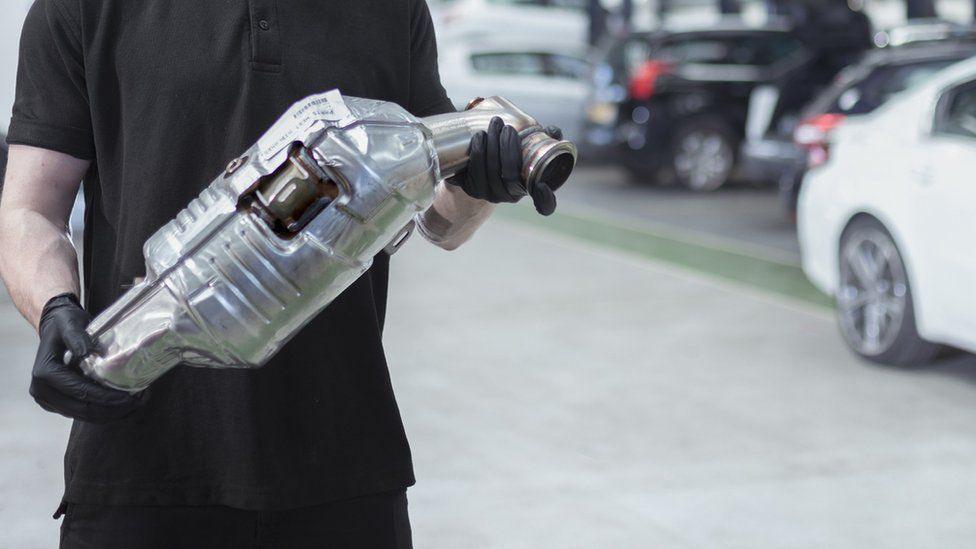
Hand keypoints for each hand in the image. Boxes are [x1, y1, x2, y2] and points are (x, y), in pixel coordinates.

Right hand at [30, 293, 142, 422]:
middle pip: (82, 409)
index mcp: (44, 373)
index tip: (128, 397)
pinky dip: (101, 412)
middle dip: (111, 409)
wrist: (54, 328)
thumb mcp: (69, 323)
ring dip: (109, 414)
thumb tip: (85, 353)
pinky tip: (121, 405)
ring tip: (133, 405)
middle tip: (137, 403)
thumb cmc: (63, 323)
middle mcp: (42, 390)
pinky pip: (81, 413)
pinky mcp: (56, 403)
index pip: (79, 391)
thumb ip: (76, 336)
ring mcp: (48, 400)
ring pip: (83, 415)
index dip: (105, 397)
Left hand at [448, 117, 561, 215]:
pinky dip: (477, 153)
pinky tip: (479, 138)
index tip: (542, 185)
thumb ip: (547, 139)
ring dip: (491, 147)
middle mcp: (511, 196)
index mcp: (530, 189)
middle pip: (510, 176)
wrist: (482, 160)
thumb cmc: (513, 152)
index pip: (544, 205)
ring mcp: (491, 195)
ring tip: (493, 126)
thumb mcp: (532, 145)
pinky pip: (474, 173)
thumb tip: (553, 132)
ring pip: (491, 173)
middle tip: (506, 127)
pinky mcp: (472, 189)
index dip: (545, 199)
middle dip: (507, 148)